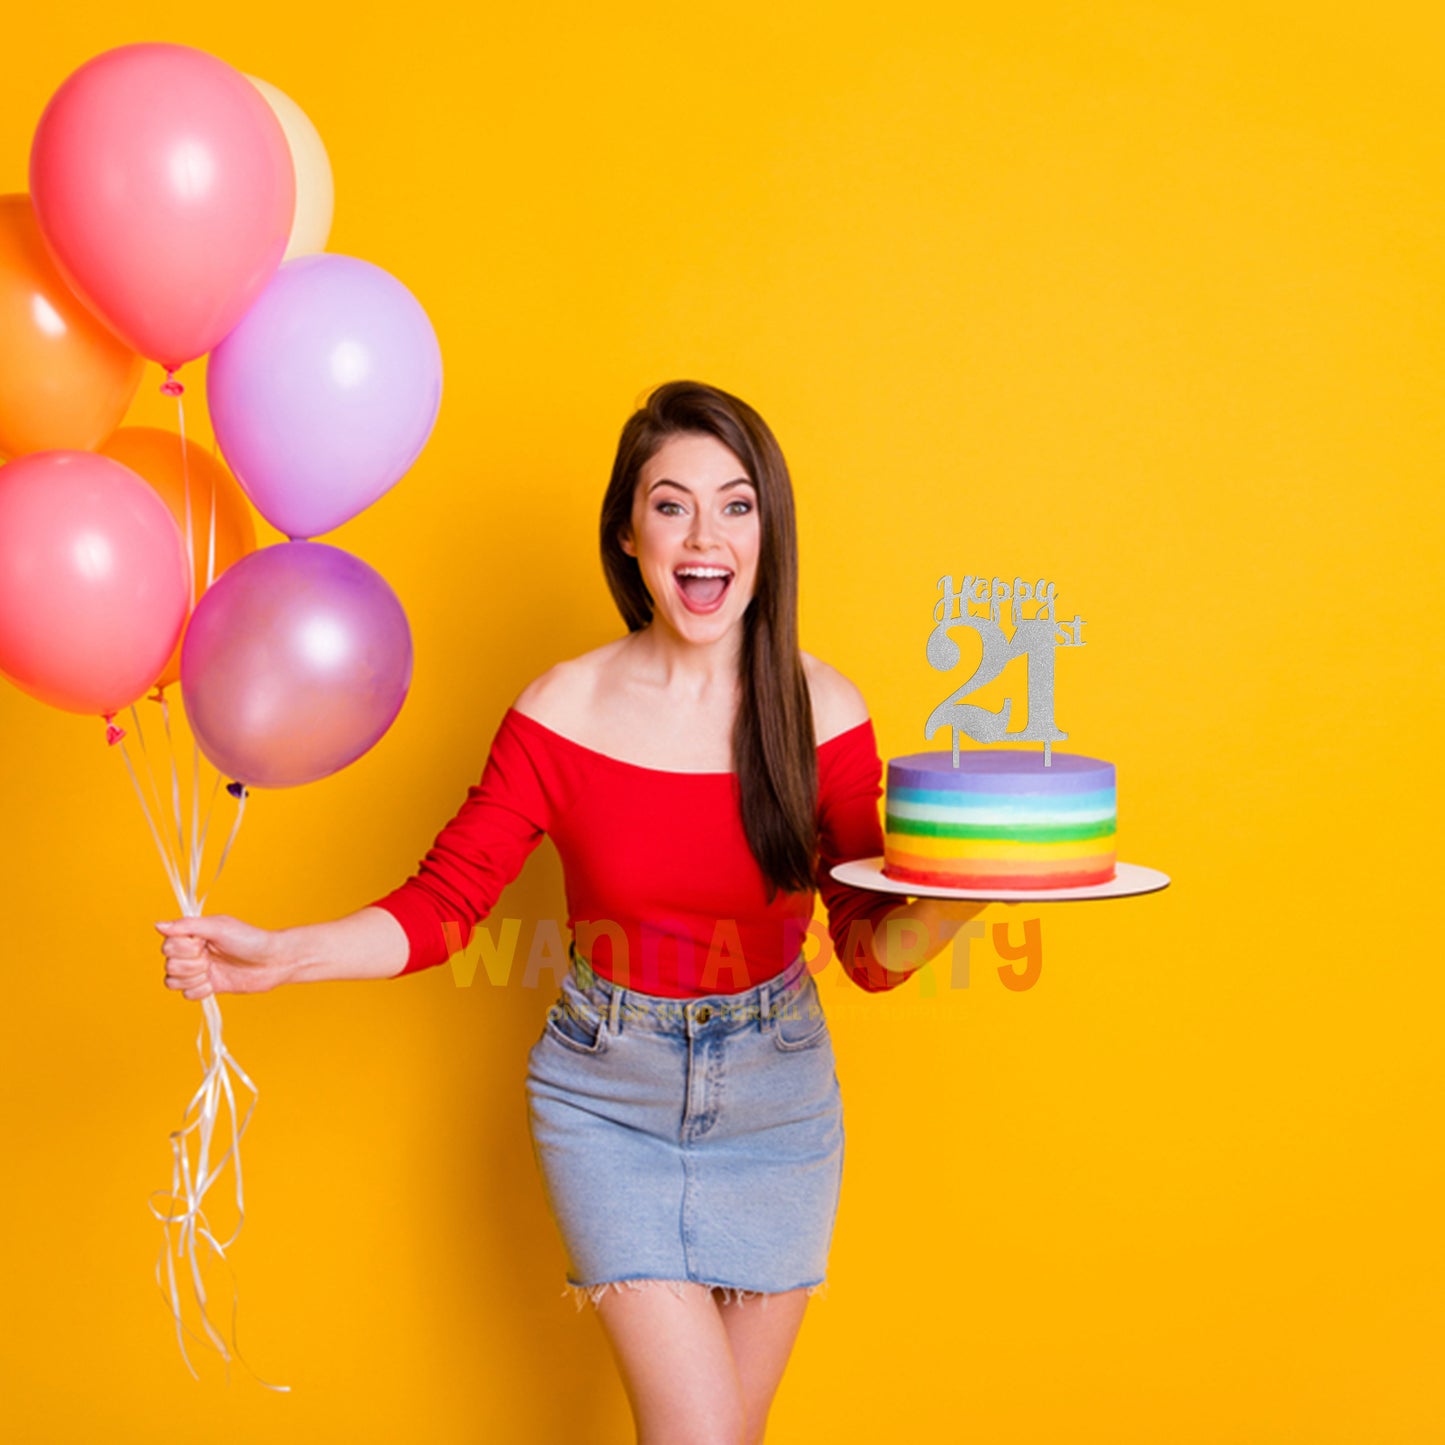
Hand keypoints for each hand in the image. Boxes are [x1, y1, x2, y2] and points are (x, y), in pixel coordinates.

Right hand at [156, 915, 292, 1000]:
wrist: (273, 962)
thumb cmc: (250, 939)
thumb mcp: (219, 927)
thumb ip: (188, 926)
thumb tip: (157, 925)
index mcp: (193, 935)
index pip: (167, 946)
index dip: (183, 949)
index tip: (202, 943)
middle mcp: (193, 952)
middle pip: (169, 965)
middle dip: (191, 964)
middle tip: (211, 957)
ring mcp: (199, 970)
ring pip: (174, 981)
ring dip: (194, 978)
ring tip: (213, 970)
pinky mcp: (207, 986)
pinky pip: (187, 995)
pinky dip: (201, 990)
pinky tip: (216, 983)